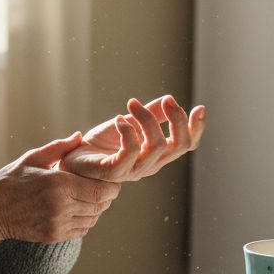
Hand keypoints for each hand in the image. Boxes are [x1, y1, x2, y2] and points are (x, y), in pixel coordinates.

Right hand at [0, 133, 120, 248]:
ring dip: (96, 209)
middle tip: (101, 187)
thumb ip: (59, 147)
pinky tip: (76, 210)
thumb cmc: (10, 181)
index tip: (108, 180)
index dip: (111, 186)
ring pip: (93, 218)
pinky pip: (82, 230)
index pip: (101, 189)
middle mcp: (61, 206)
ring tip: (87, 198)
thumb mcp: (32, 158)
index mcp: (58, 183)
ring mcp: (58, 223)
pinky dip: (85, 220)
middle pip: (101, 205)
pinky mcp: (54, 236)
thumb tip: (79, 136)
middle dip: (106, 196)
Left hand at [60, 95, 205, 182]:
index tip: (199, 107)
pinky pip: (130, 152)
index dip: (196, 128)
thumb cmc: (101, 144)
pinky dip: (127, 131)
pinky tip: (119, 120)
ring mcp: (132, 171)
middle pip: (179, 146)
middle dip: (177, 119)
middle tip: (166, 100)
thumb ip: (151, 114)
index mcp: (157, 153)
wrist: (73, 158)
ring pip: (156, 145)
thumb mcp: (130, 123)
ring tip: (131, 104)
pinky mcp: (113, 172)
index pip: (186, 145)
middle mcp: (149, 164)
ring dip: (147, 119)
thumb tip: (169, 100)